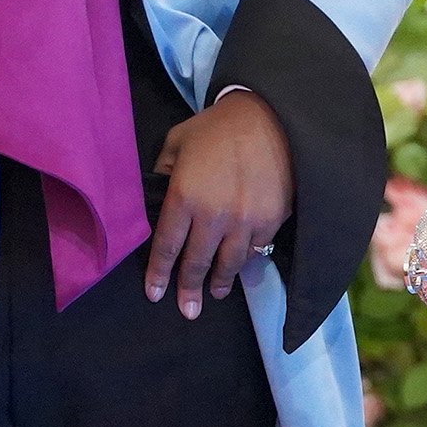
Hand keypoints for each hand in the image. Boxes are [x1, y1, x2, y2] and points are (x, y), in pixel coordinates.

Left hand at [143, 91, 289, 316]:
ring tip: (215, 294)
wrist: (272, 116)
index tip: (154, 294)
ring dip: (220, 282)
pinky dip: (246, 262)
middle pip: (197, 263)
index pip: (167, 247)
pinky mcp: (271, 221)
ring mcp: (245, 222)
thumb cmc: (218, 127)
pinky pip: (255, 251)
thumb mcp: (177, 141)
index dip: (159, 274)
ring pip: (229, 264)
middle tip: (187, 311)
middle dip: (189, 290)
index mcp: (184, 196)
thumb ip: (163, 171)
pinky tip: (240, 266)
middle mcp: (213, 216)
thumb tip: (158, 193)